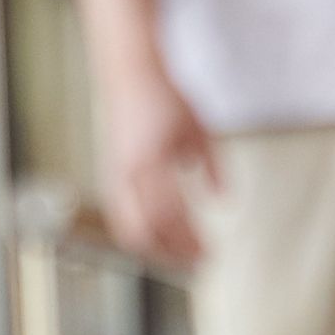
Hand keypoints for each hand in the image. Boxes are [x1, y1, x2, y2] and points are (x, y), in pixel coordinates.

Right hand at [101, 56, 221, 269]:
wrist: (128, 71)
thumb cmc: (165, 96)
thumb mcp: (200, 128)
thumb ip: (214, 165)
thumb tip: (224, 202)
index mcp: (152, 161)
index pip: (170, 216)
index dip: (189, 241)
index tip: (210, 255)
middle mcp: (128, 172)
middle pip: (147, 230)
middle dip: (172, 253)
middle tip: (199, 263)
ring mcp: (114, 175)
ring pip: (129, 228)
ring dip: (156, 247)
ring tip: (182, 255)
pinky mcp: (110, 174)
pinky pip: (122, 215)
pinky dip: (142, 232)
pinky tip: (163, 236)